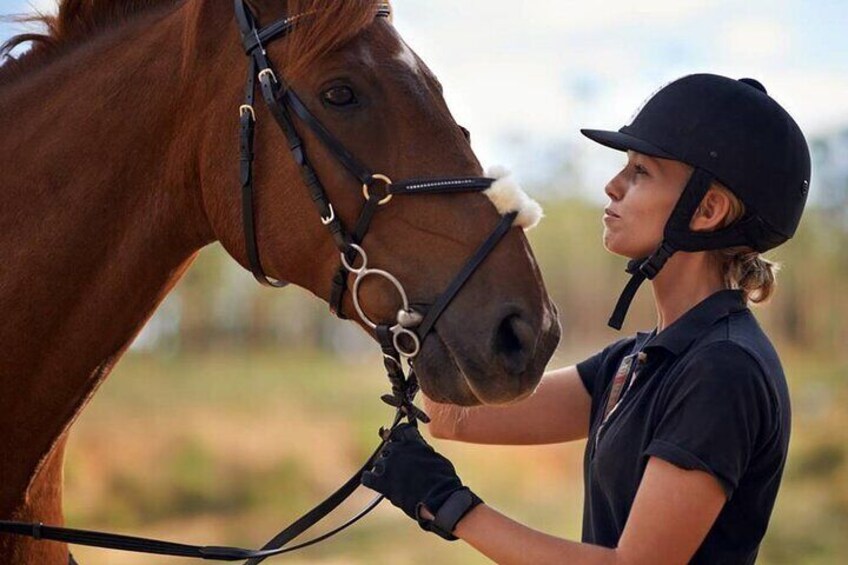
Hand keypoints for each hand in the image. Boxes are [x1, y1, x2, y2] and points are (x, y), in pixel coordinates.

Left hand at [361, 423, 481, 539]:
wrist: (439, 499)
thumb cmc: (443, 480)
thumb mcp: (437, 458)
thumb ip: (425, 451)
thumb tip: (420, 449)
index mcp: (413, 442)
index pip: (402, 430)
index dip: (402, 436)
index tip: (402, 441)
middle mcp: (398, 450)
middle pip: (389, 447)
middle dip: (394, 456)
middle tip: (401, 467)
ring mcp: (388, 465)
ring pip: (379, 462)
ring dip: (385, 469)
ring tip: (394, 480)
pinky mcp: (382, 482)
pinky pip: (367, 478)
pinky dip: (370, 480)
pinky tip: (375, 482)